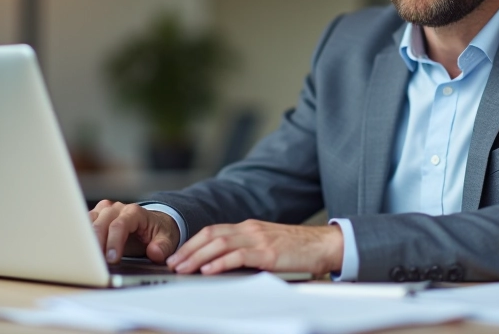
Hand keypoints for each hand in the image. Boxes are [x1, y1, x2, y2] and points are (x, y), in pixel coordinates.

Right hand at [89, 200, 179, 264]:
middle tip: (97, 262)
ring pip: (89, 221)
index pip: (120, 225)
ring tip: (87, 258)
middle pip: (101, 222)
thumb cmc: (158, 232)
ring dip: (86, 240)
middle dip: (97, 243)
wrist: (154, 224)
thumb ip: (163, 246)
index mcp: (134, 212)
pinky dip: (81, 236)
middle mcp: (118, 208)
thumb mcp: (167, 239)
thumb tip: (154, 252)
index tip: (112, 259)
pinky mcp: (97, 216)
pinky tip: (80, 250)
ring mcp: (106, 211)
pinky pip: (84, 223)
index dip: (114, 242)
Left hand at [165, 220, 342, 276]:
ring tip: (184, 268)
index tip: (179, 255)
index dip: (193, 243)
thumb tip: (223, 266)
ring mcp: (259, 239)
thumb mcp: (269, 246)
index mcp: (250, 227)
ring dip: (198, 257)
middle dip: (189, 249)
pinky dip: (220, 262)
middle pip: (211, 235)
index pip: (214, 231)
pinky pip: (238, 255)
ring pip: (220, 244)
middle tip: (173, 263)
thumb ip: (248, 252)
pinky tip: (209, 270)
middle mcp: (251, 229)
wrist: (325, 245)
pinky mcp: (268, 252)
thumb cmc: (300, 250)